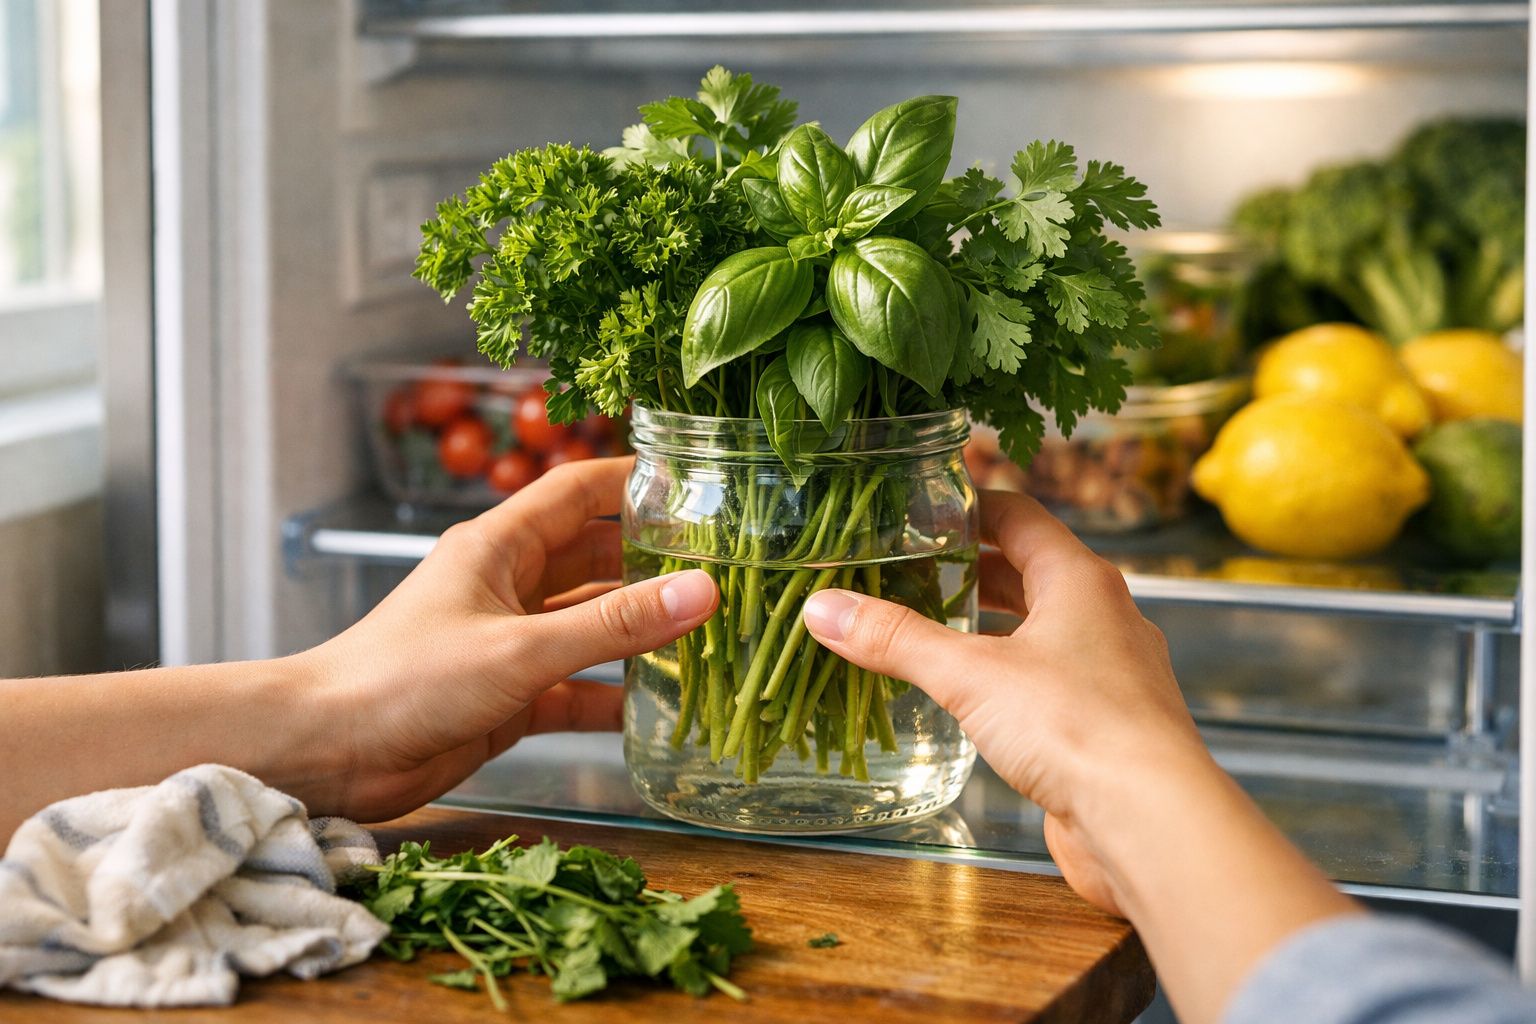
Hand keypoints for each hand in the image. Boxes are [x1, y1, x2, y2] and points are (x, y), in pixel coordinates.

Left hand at [298, 458, 716, 822]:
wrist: (327, 752)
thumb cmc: (403, 679)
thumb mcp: (521, 649)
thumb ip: (613, 626)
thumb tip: (700, 592)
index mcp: (500, 546)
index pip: (580, 491)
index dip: (637, 481)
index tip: (702, 484)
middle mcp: (509, 585)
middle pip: (596, 558)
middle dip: (655, 562)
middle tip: (725, 568)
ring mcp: (510, 642)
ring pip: (592, 626)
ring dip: (642, 634)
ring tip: (711, 637)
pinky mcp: (509, 695)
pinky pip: (577, 687)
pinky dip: (615, 696)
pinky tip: (662, 708)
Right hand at [801, 490, 1211, 914]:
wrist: (1151, 821)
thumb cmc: (1076, 726)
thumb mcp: (970, 675)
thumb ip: (896, 640)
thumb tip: (823, 607)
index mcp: (1080, 579)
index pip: (1019, 515)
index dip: (967, 505)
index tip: (918, 505)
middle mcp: (1104, 616)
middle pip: (1029, 572)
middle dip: (969, 568)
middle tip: (907, 566)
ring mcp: (1110, 672)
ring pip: (1039, 630)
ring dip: (987, 624)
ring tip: (927, 625)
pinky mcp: (1104, 725)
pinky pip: (1046, 681)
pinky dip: (1005, 676)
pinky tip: (968, 696)